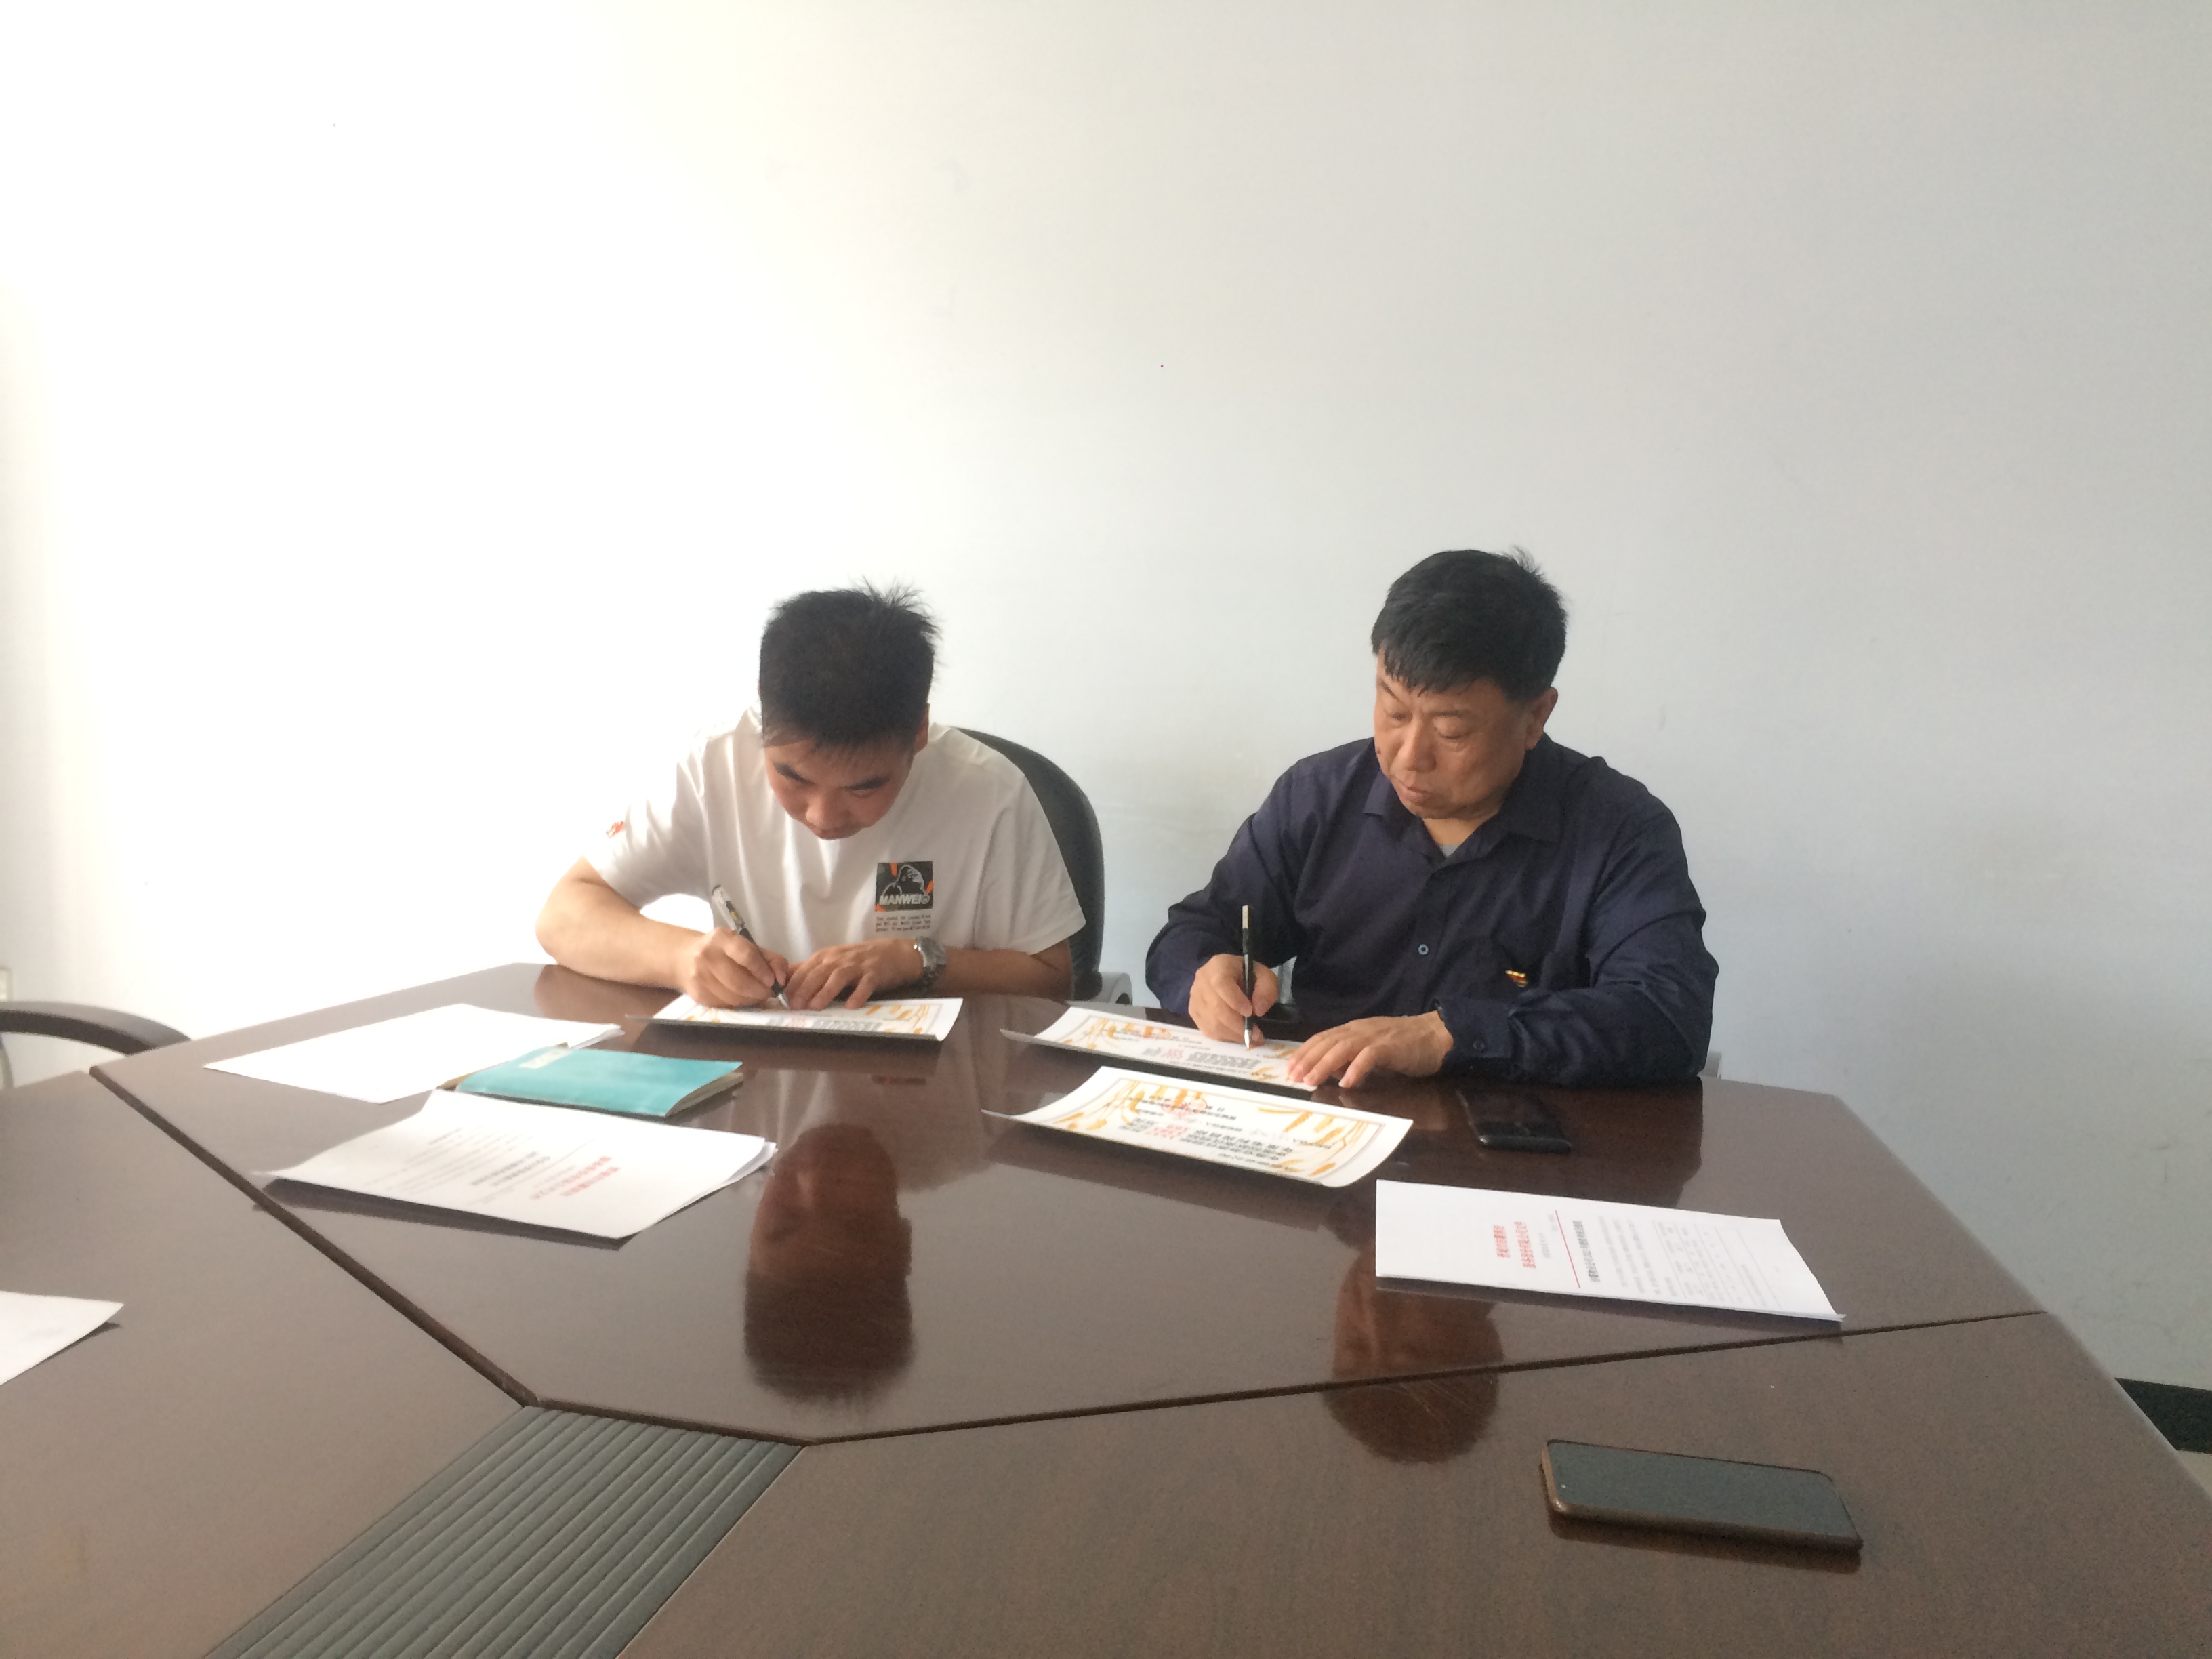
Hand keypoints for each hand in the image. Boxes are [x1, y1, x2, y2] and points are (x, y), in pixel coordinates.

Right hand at [676, 930, 791, 1008]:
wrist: (684, 958)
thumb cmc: (723, 951)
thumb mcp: (746, 946)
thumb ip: (770, 959)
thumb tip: (782, 979)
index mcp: (721, 938)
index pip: (746, 955)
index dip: (763, 971)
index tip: (773, 981)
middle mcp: (706, 956)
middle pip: (739, 982)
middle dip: (760, 991)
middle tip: (769, 992)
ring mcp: (699, 977)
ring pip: (733, 997)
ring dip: (751, 1000)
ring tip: (757, 994)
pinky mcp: (697, 995)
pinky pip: (725, 1004)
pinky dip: (739, 1004)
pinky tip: (742, 997)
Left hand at [783, 939, 925, 1009]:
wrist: (891, 953)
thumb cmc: (857, 960)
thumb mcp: (831, 961)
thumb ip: (810, 971)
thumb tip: (783, 982)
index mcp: (825, 957)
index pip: (805, 969)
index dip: (793, 984)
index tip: (783, 999)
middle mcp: (839, 959)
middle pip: (818, 973)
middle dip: (805, 989)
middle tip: (795, 1006)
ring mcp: (857, 966)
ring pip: (838, 977)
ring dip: (826, 991)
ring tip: (816, 1006)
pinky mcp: (874, 973)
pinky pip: (865, 984)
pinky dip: (858, 994)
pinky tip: (851, 1005)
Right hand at [1187, 953, 1279, 1043]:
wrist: (1232, 976)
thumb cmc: (1249, 976)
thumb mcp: (1265, 977)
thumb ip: (1267, 991)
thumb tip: (1257, 1010)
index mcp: (1219, 966)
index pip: (1221, 984)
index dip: (1235, 1001)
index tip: (1250, 1013)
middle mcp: (1202, 981)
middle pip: (1215, 1007)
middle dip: (1238, 1025)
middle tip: (1256, 1034)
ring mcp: (1195, 998)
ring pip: (1211, 1023)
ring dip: (1233, 1034)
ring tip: (1250, 1037)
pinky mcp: (1194, 1013)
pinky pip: (1208, 1030)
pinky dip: (1225, 1037)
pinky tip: (1237, 1035)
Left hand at [1288, 1012, 1453, 1088]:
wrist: (1435, 1034)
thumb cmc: (1404, 1044)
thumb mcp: (1371, 1049)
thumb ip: (1352, 1057)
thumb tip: (1331, 1073)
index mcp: (1353, 1030)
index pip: (1322, 1038)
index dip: (1304, 1052)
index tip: (1289, 1068)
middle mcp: (1359, 1030)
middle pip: (1327, 1042)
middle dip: (1307, 1060)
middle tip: (1292, 1077)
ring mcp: (1374, 1037)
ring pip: (1342, 1048)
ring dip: (1324, 1065)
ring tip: (1311, 1081)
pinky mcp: (1390, 1047)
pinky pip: (1369, 1056)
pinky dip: (1356, 1069)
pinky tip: (1347, 1083)